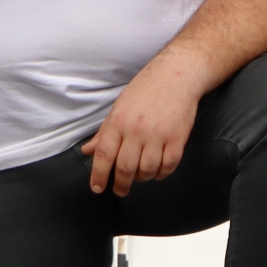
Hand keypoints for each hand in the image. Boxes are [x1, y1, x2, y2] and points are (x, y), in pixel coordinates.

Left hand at [83, 63, 199, 195]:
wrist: (177, 76)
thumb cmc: (146, 90)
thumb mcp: (118, 108)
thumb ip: (104, 132)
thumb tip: (88, 151)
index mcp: (119, 123)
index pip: (104, 155)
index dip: (99, 176)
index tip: (97, 188)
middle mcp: (137, 131)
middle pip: (126, 168)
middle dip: (121, 184)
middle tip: (120, 190)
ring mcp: (159, 135)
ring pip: (148, 169)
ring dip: (142, 178)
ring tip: (140, 177)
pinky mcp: (178, 137)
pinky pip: (169, 164)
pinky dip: (163, 173)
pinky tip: (158, 172)